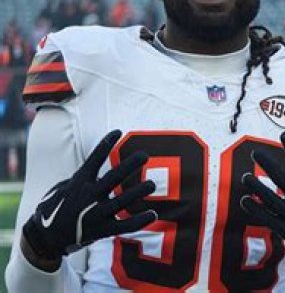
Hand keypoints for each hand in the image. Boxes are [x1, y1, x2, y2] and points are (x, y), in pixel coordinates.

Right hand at [22, 130, 156, 265]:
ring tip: (152, 184)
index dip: (105, 144)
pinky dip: (139, 221)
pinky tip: (153, 214)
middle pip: (112, 178)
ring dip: (137, 192)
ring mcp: (95, 214)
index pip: (94, 159)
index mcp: (79, 182)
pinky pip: (124, 226)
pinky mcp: (102, 230)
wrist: (45, 238)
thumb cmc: (57, 207)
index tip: (118, 131)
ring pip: (121, 202)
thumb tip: (99, 167)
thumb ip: (83, 177)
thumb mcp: (64, 187)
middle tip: (144, 155)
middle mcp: (88, 196)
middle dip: (129, 166)